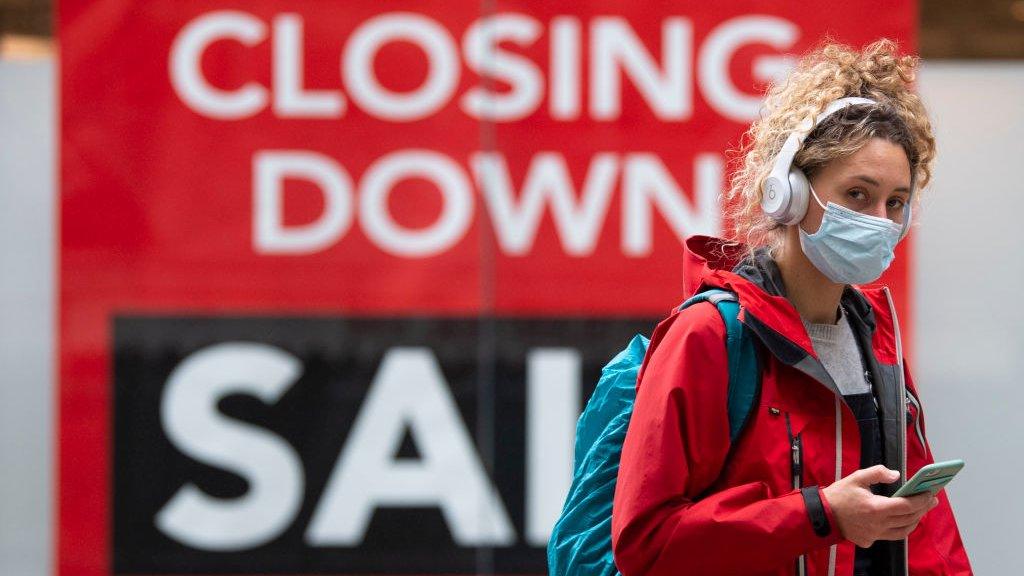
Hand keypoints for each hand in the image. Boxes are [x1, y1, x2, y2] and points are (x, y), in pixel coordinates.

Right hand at [821, 464, 938, 547]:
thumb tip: (897, 475)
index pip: (906, 505)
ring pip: (903, 531)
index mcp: (876, 508)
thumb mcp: (856, 478)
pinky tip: (902, 520)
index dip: (921, 499)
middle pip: (908, 518)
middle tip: (931, 499)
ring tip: (920, 511)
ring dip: (914, 520)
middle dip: (923, 508)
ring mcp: (874, 535)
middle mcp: (878, 524)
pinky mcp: (869, 540)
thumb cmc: (839, 495)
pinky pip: (890, 536)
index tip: (930, 493)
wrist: (822, 515)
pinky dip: (900, 528)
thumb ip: (878, 473)